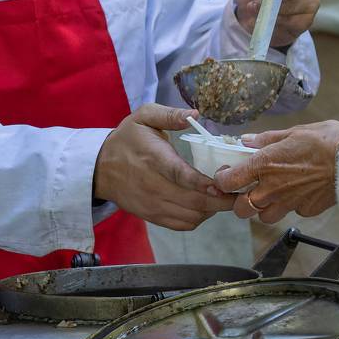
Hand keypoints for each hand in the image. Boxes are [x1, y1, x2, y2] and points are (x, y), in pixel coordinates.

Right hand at [94, 105, 234, 230]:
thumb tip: (195, 114)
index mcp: (153, 158)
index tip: (222, 184)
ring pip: (191, 215)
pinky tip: (205, 205)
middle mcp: (153, 185)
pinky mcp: (153, 216)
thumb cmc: (127, 139)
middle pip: (192, 200)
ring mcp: (153, 204)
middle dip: (220, 200)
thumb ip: (169, 115)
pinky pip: (183, 224)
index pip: (179, 175)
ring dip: (212, 209)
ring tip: (223, 196)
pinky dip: (199, 218)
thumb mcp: (143, 117)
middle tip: (238, 192)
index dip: (203, 183)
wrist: (100, 168)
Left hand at [213, 120, 338, 222]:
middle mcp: (272, 188)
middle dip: (240, 202)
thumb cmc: (326, 141)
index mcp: (264, 165)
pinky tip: (300, 192)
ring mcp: (289, 203)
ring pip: (264, 216)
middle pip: (241, 209)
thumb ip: (266, 139)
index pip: (227, 181)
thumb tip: (247, 140)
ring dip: (263, 208)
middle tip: (247, 190)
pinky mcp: (305, 210)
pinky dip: (291, 205)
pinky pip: (291, 212)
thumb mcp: (293, 132)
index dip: (222, 180)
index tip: (226, 174)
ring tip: (273, 194)